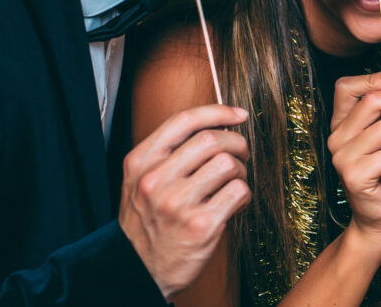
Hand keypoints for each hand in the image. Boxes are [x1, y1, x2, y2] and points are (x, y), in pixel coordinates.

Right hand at [119, 104, 251, 299]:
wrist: (137, 268)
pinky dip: (243, 195)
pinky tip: (232, 204)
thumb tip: (216, 125)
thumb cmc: (146, 221)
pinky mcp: (200, 225)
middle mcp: (155, 180)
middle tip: (242, 153)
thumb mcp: (139, 181)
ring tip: (232, 183)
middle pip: (212, 139)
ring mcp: (177, 203)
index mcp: (140, 163)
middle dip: (236, 143)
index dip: (218, 112)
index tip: (238, 115)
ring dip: (240, 171)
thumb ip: (167, 153)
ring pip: (228, 164)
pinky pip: (239, 192)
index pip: (184, 121)